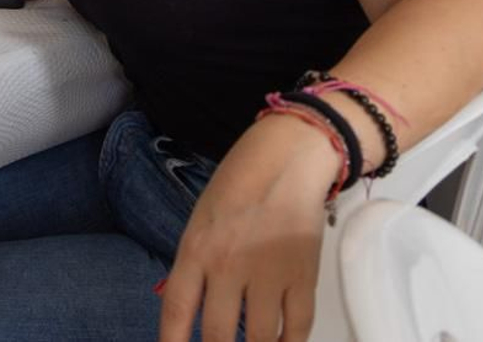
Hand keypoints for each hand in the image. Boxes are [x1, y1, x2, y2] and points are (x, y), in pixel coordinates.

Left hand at [158, 114, 338, 341]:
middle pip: (219, 335)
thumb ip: (196, 265)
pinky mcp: (304, 277)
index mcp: (196, 249)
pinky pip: (298, 327)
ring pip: (261, 339)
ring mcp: (269, 274)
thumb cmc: (238, 186)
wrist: (286, 159)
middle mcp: (229, 266)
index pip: (178, 310)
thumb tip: (192, 311)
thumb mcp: (201, 221)